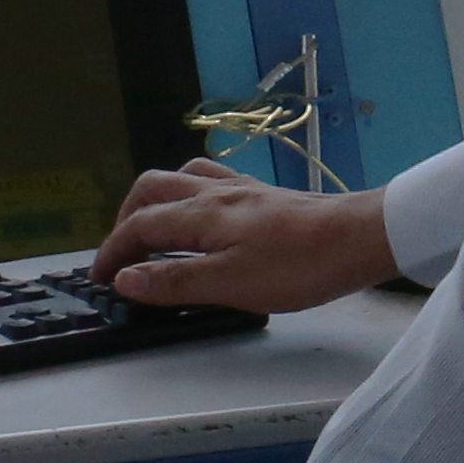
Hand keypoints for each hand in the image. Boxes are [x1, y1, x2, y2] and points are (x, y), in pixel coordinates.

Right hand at [96, 159, 396, 315]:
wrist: (363, 237)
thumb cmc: (301, 264)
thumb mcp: (231, 284)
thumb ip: (175, 280)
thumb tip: (125, 278)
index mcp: (203, 214)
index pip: (140, 226)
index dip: (113, 251)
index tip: (99, 278)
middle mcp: (218, 192)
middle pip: (153, 188)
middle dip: (126, 218)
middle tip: (121, 253)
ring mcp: (245, 190)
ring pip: (183, 178)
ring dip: (157, 201)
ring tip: (153, 232)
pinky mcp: (267, 196)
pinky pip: (214, 182)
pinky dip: (191, 196)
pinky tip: (204, 218)